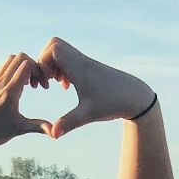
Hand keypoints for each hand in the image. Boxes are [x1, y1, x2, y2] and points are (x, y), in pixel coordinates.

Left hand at [0, 53, 51, 171]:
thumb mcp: (20, 129)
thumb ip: (39, 126)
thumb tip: (56, 133)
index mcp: (9, 92)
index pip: (26, 65)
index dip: (39, 71)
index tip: (43, 86)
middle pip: (19, 57)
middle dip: (32, 66)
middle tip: (37, 83)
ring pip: (9, 60)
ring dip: (22, 67)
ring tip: (28, 85)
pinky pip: (2, 69)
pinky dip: (13, 72)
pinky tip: (17, 89)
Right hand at [37, 38, 153, 138]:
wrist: (136, 97)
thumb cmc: (113, 104)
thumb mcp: (88, 115)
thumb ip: (68, 123)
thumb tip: (52, 135)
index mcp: (79, 68)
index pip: (53, 49)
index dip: (43, 63)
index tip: (47, 83)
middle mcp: (81, 61)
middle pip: (54, 44)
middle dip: (44, 61)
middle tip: (48, 80)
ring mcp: (86, 63)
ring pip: (62, 50)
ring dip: (53, 65)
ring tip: (57, 84)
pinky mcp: (90, 67)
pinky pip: (70, 58)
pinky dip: (63, 68)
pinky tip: (68, 85)